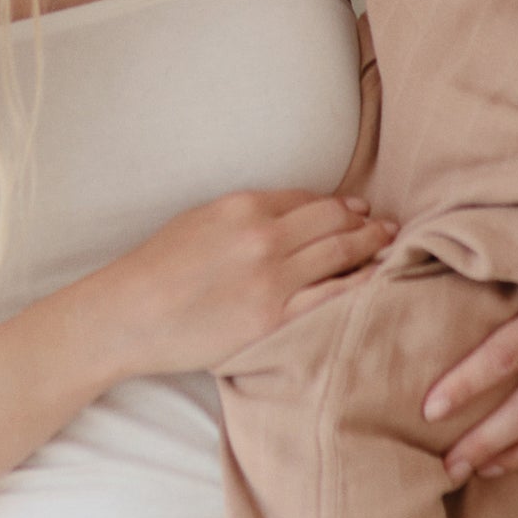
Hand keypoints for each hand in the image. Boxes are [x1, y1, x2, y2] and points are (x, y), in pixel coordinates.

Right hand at [100, 192, 394, 377]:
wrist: (127, 315)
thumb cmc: (155, 269)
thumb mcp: (199, 220)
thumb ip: (245, 214)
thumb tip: (290, 213)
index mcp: (243, 206)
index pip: (309, 199)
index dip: (339, 204)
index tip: (357, 209)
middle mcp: (264, 237)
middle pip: (334, 221)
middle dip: (366, 222)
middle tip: (386, 226)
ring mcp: (272, 279)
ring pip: (341, 253)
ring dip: (372, 246)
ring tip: (389, 246)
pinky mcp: (274, 319)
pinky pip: (333, 296)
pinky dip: (361, 284)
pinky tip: (376, 281)